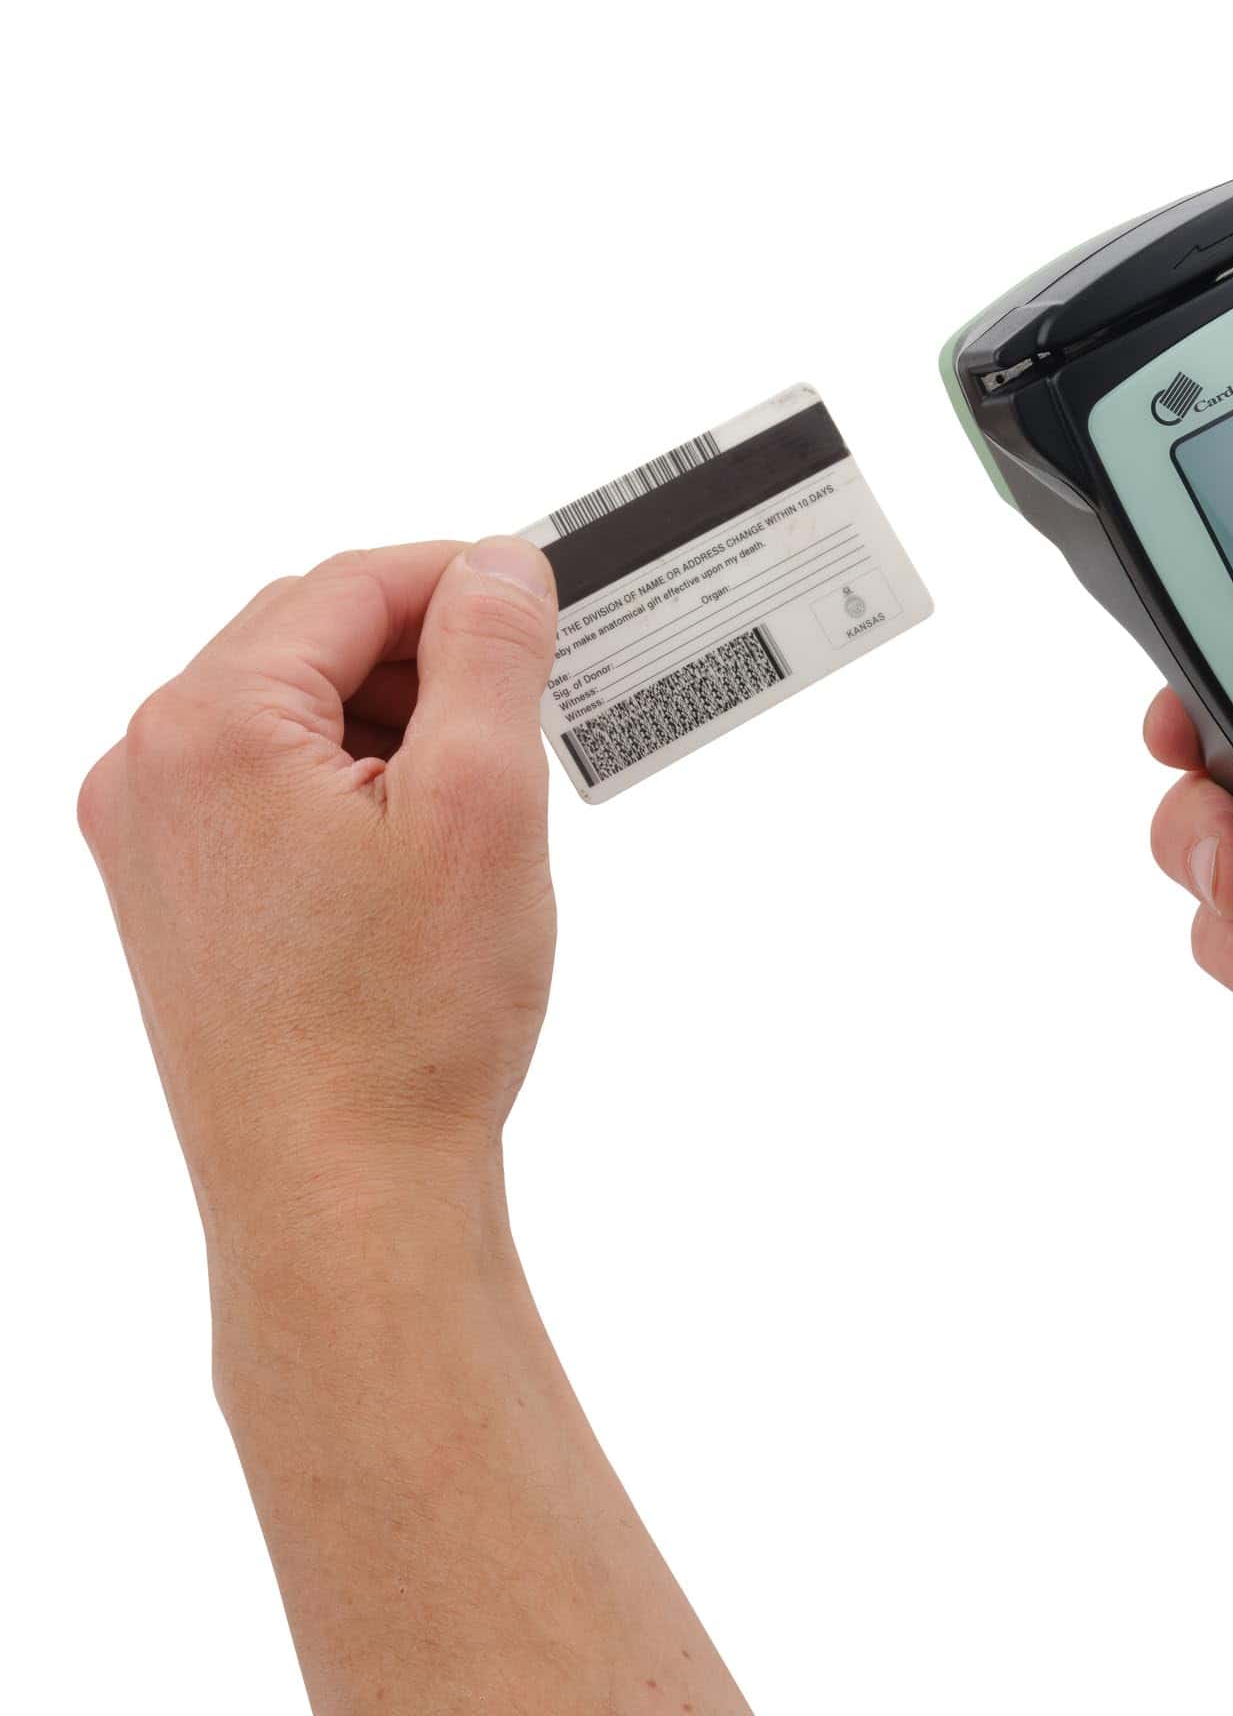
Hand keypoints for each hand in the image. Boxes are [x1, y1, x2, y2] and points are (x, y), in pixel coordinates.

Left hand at [79, 538, 749, 1711]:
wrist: (340, 1199)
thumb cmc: (407, 1024)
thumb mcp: (484, 803)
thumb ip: (492, 652)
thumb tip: (497, 562)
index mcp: (207, 726)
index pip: (354, 583)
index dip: (467, 582)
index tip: (553, 610)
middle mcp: (149, 770)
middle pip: (315, 644)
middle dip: (434, 662)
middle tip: (535, 720)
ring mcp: (151, 841)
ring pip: (298, 718)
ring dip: (399, 728)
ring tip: (483, 811)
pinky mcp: (178, 899)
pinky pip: (273, 790)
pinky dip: (358, 790)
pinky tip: (425, 859)